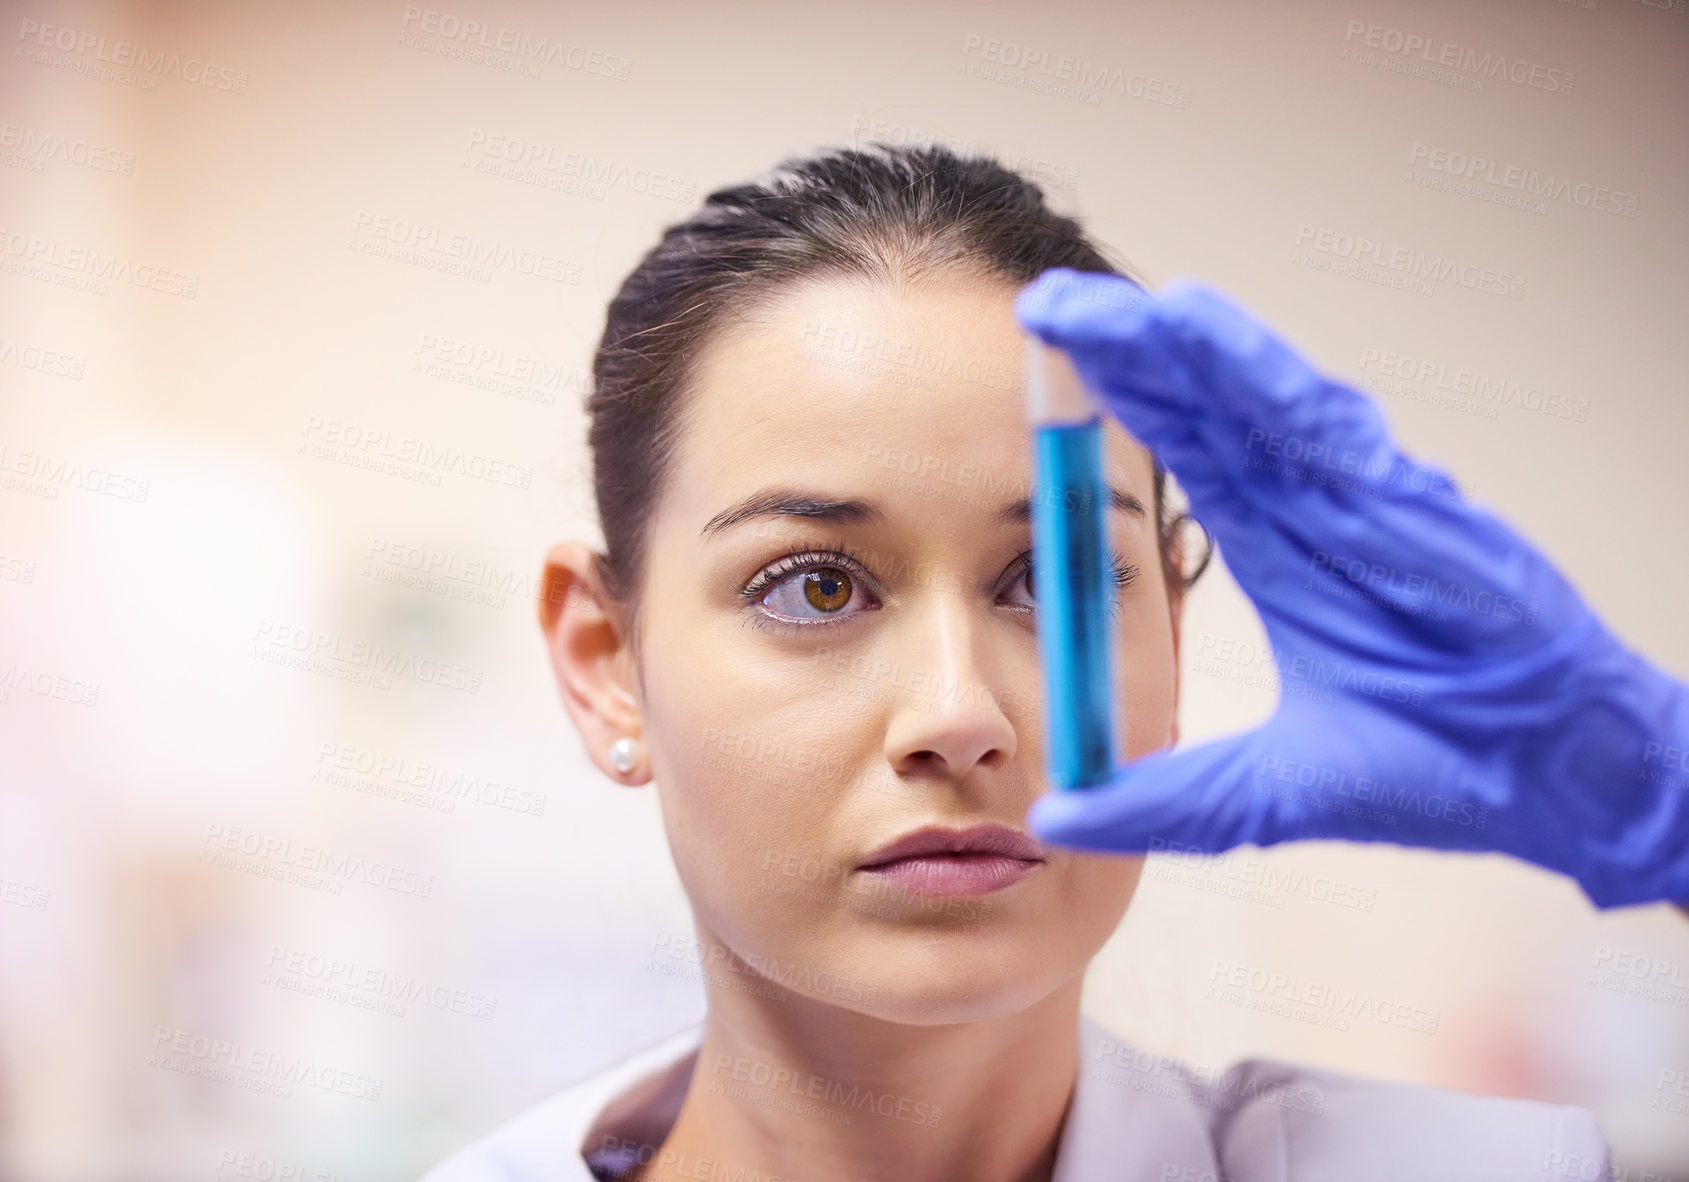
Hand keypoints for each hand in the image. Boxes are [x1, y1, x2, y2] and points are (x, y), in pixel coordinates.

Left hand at [1014, 268, 1688, 908]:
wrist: (1555, 781)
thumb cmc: (1436, 771)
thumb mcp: (1263, 795)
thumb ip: (1161, 800)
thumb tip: (1056, 818)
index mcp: (1278, 550)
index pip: (1182, 458)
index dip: (1116, 413)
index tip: (1041, 374)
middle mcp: (1310, 504)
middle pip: (1201, 408)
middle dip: (1122, 357)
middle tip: (1042, 307)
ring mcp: (1357, 491)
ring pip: (1245, 395)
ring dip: (1166, 346)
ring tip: (1089, 305)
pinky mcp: (1404, 495)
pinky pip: (1312, 415)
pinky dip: (1249, 367)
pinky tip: (1185, 322)